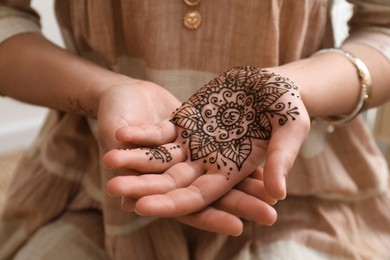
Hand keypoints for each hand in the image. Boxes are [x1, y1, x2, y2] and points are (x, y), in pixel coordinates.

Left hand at [104, 66, 309, 217]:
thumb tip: (278, 193)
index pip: (197, 197)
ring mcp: (193, 143)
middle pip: (170, 182)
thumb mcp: (291, 128)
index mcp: (231, 171)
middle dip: (142, 186)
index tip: (141, 207)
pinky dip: (141, 133)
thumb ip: (282, 159)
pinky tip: (121, 133)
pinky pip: (159, 131)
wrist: (270, 83)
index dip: (170, 203)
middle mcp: (208, 162)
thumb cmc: (287, 105)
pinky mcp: (184, 123)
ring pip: (159, 158)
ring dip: (134, 159)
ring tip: (107, 158)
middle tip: (112, 187)